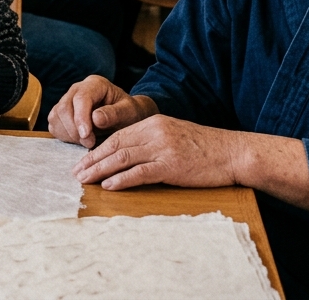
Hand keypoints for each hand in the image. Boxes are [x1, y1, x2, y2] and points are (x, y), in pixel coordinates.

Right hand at [48, 75, 155, 148]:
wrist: (124, 116)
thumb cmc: (128, 112)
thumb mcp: (128, 112)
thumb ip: (114, 114)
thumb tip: (96, 118)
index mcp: (95, 84)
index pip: (81, 98)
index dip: (81, 117)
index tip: (86, 135)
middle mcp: (77, 89)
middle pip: (64, 107)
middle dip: (75, 130)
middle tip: (90, 144)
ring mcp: (67, 100)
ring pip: (56, 116)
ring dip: (69, 134)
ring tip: (87, 141)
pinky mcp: (60, 113)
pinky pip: (54, 125)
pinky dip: (63, 135)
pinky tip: (79, 140)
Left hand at [73, 114, 242, 190]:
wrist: (232, 152)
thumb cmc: (205, 148)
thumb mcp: (174, 134)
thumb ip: (151, 140)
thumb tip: (127, 155)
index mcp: (153, 122)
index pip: (117, 135)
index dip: (97, 149)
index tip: (82, 161)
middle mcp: (155, 132)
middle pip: (115, 145)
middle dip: (92, 160)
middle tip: (76, 173)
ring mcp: (163, 148)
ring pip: (123, 158)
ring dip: (100, 170)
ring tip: (85, 180)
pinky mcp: (171, 165)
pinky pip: (140, 172)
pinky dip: (122, 179)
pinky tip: (109, 186)